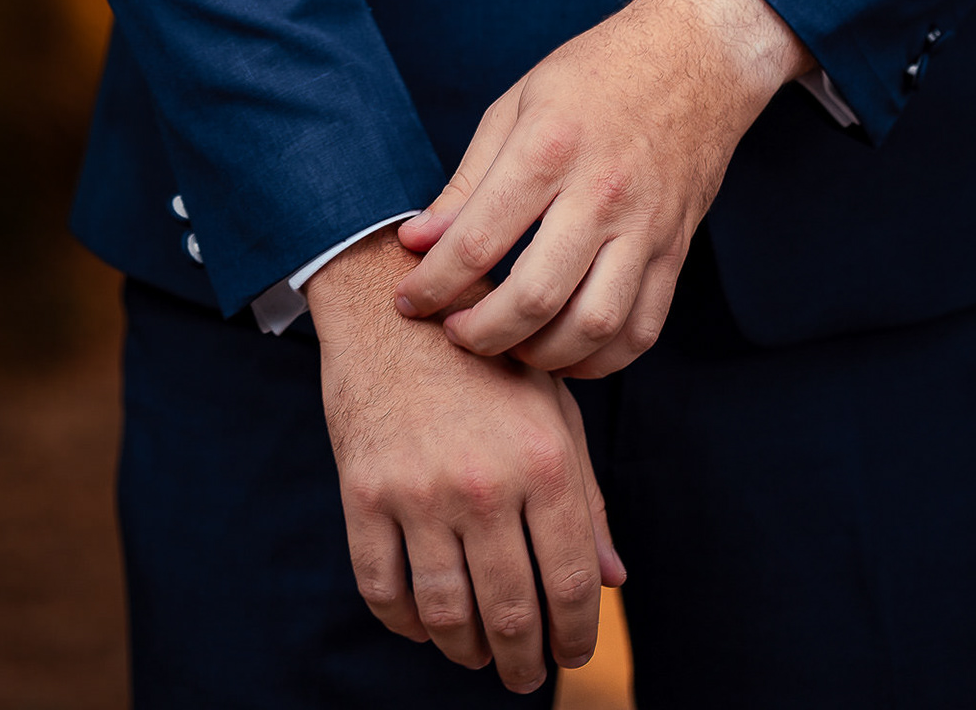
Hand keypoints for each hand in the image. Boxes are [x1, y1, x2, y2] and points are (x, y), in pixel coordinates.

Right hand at [308, 225, 624, 694]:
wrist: (395, 303)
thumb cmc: (486, 359)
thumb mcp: (552, 411)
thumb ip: (585, 498)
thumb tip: (611, 580)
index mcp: (542, 460)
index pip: (571, 581)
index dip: (576, 633)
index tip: (574, 652)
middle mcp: (484, 482)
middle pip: (510, 611)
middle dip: (523, 660)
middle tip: (525, 675)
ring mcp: (419, 491)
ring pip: (447, 613)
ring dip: (466, 651)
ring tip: (478, 656)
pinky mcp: (364, 494)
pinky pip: (383, 589)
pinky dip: (405, 622)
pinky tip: (424, 624)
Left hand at [394, 0, 806, 377]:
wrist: (694, 55)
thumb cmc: (595, 74)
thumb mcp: (517, 103)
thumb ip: (468, 181)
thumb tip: (418, 241)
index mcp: (550, 147)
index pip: (478, 240)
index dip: (432, 284)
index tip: (408, 300)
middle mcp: (601, 192)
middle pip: (534, 297)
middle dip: (480, 333)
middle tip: (454, 333)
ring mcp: (646, 226)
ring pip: (592, 326)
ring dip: (540, 355)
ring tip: (508, 346)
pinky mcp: (676, 249)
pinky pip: (641, 329)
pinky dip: (600, 359)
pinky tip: (565, 350)